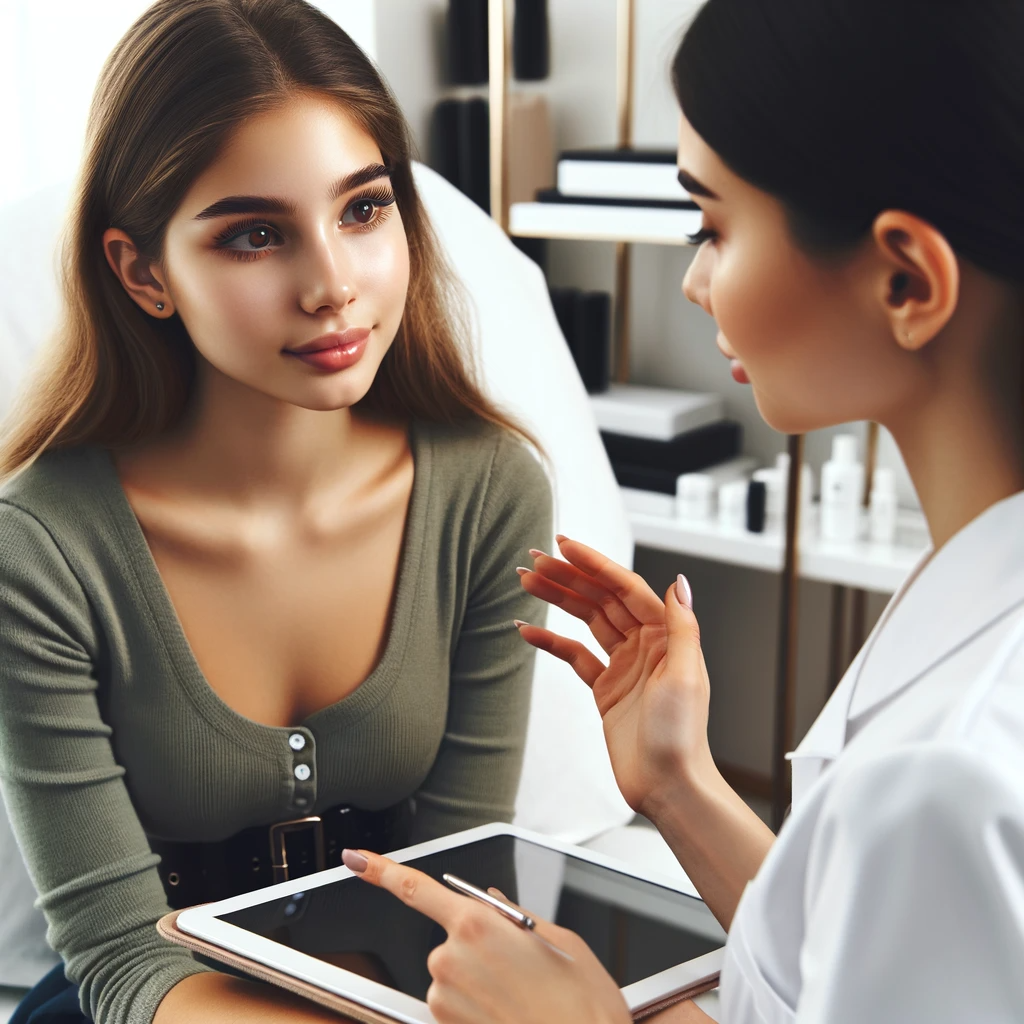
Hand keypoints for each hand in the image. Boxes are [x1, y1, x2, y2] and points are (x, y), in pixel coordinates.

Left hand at [343, 849, 630, 1023]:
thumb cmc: (581, 1006)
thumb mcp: (560, 941)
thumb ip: (515, 914)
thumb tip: (492, 900)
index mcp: (477, 925)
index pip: (416, 889)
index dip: (381, 870)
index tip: (357, 859)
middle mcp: (450, 959)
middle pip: (450, 937)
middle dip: (480, 946)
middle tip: (522, 970)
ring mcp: (443, 999)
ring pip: (454, 974)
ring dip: (480, 981)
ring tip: (521, 998)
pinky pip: (455, 1005)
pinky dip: (477, 1008)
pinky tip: (510, 1013)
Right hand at [516, 537, 712, 814]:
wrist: (667, 786)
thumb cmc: (682, 737)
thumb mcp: (686, 676)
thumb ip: (682, 626)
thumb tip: (679, 581)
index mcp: (667, 636)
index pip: (625, 587)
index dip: (594, 564)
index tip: (564, 546)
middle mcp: (646, 645)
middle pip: (602, 598)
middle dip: (568, 576)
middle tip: (534, 558)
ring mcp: (624, 666)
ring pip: (587, 620)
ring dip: (558, 599)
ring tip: (526, 580)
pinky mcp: (606, 689)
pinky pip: (575, 656)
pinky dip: (552, 641)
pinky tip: (529, 630)